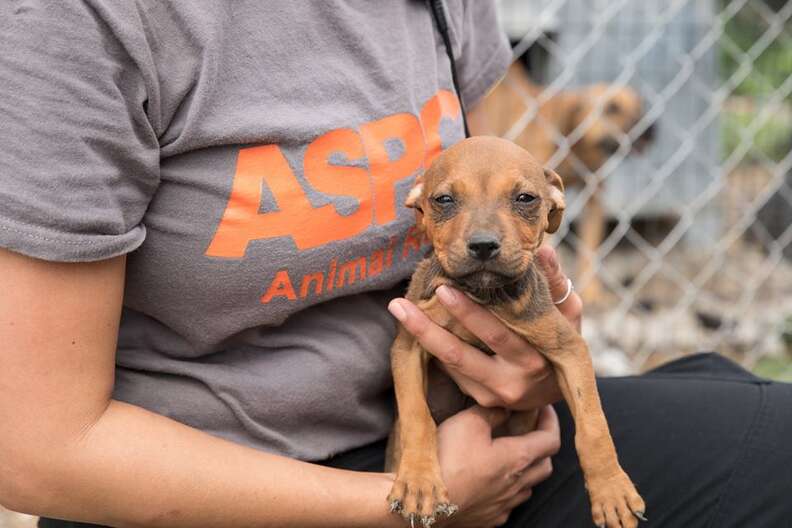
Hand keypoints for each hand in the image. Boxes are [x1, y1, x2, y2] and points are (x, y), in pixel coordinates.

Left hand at [388, 246, 581, 409]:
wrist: (562, 388)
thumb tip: (543, 252)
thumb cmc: (560, 340)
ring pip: (450, 366)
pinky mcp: (481, 402)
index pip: (494, 333)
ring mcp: (494, 396)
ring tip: (399, 310)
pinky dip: (434, 350)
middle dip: (426, 329)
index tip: (441, 289)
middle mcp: (511, 382)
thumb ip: (554, 282)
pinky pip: (452, 374)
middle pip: (459, 355)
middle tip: (399, 304)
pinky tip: (416, 328)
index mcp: (532, 358)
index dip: (467, 312)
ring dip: (422, 338)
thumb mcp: (567, 313)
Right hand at [438, 405, 559, 526]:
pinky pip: (509, 503)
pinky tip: (493, 482)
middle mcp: (517, 484)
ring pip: (529, 486)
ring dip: (527, 470)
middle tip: (531, 431)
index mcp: (517, 458)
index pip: (551, 439)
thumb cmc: (447, 458)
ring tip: (511, 456)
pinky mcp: (490, 519)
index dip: (551, 421)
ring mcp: (504, 505)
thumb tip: (505, 410)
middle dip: (543, 445)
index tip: (545, 409)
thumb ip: (492, 412)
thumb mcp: (468, 421)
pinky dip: (508, 489)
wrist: (425, 501)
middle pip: (546, 465)